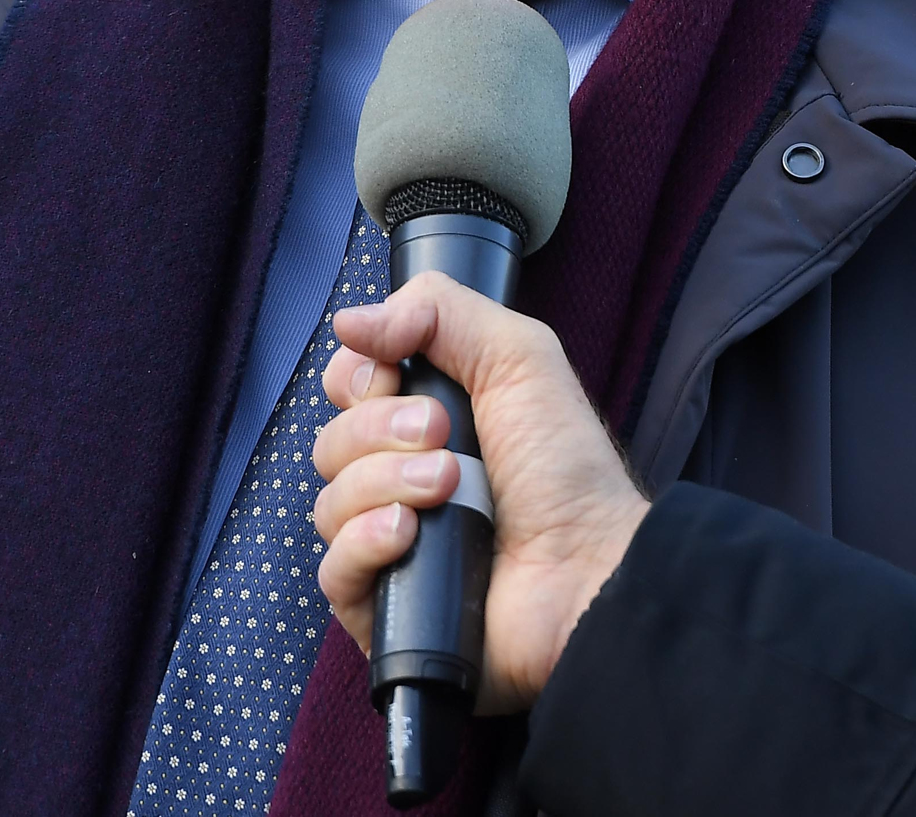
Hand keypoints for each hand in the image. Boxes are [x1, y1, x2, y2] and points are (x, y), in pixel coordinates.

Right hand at [309, 274, 649, 712]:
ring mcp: (389, 544)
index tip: (396, 378)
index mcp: (428, 420)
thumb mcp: (517, 356)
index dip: (359, 378)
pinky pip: (331, 570)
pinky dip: (365, 543)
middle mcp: (402, 479)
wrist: (586, 566)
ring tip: (447, 487)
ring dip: (386, 483)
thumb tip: (351, 320)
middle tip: (444, 435)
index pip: (347, 388)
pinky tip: (409, 535)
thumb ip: (439, 311)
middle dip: (381, 429)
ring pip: (328, 502)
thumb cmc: (566, 468)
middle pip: (331, 442)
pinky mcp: (383, 604)